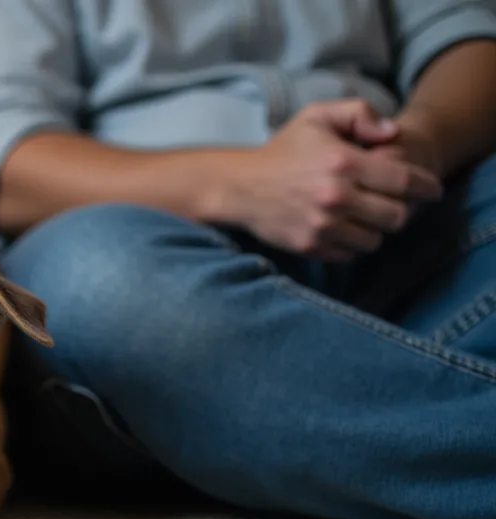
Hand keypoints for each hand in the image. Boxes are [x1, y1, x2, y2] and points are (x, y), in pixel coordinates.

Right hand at [211, 99, 442, 260]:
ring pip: (376, 239)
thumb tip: (391, 133)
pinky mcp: (311, 245)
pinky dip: (353, 243)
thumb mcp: (316, 116)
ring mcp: (322, 225)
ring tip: (365, 216)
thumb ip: (359, 114)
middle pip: (396, 216)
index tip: (431, 190)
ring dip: (376, 229)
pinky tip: (343, 228)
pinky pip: (351, 253)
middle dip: (400, 209)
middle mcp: (335, 197)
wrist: (238, 186)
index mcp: (342, 163)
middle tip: (390, 202)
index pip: (403, 181)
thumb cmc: (283, 150)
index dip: (426, 187)